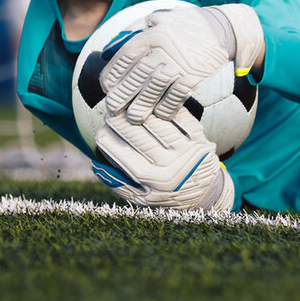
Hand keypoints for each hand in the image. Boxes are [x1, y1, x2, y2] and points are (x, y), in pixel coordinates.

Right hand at [91, 108, 234, 210]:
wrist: (205, 193)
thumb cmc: (166, 194)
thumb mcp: (141, 197)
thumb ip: (118, 183)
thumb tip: (94, 164)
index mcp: (155, 183)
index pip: (123, 155)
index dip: (108, 140)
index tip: (100, 131)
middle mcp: (173, 168)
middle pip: (138, 136)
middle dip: (120, 121)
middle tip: (110, 113)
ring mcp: (189, 152)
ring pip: (158, 122)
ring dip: (140, 111)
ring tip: (127, 106)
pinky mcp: (201, 139)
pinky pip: (180, 117)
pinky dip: (164, 108)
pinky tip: (151, 103)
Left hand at [100, 4, 263, 123]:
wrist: (222, 30)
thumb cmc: (185, 25)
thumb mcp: (158, 18)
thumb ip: (135, 30)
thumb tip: (109, 50)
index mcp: (150, 34)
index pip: (123, 58)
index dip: (113, 76)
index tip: (108, 88)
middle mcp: (162, 50)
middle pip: (135, 77)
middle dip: (121, 96)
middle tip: (112, 110)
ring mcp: (178, 65)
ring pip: (153, 92)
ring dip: (141, 108)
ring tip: (133, 118)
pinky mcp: (193, 78)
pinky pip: (175, 98)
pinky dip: (165, 110)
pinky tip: (159, 116)